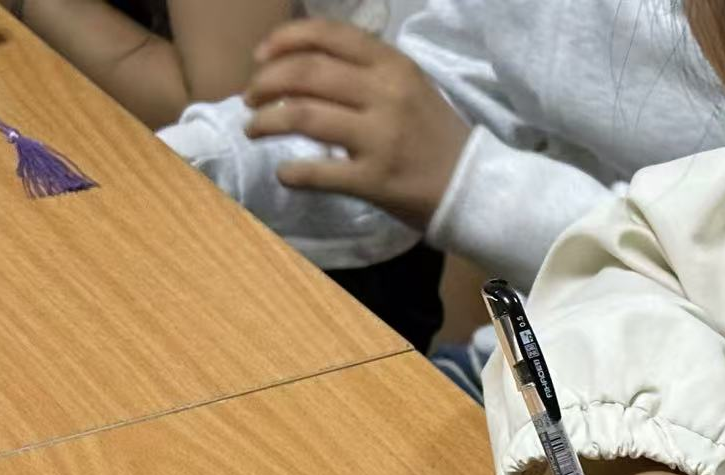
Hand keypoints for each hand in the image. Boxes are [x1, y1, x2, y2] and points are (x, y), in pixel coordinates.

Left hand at [242, 20, 469, 227]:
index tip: (260, 57)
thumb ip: (365, 70)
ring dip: (266, 121)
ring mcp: (380, 138)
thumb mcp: (409, 86)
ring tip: (254, 129)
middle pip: (304, 74)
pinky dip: (292, 172)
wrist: (474, 189)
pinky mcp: (375, 180)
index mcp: (393, 66)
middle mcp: (385, 95)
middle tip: (250, 98)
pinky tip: (285, 173)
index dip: (283, 40)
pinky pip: (318, 172)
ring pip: (302, 117)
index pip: (327, 35)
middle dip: (264, 83)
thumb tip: (303, 65)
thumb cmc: (435, 136)